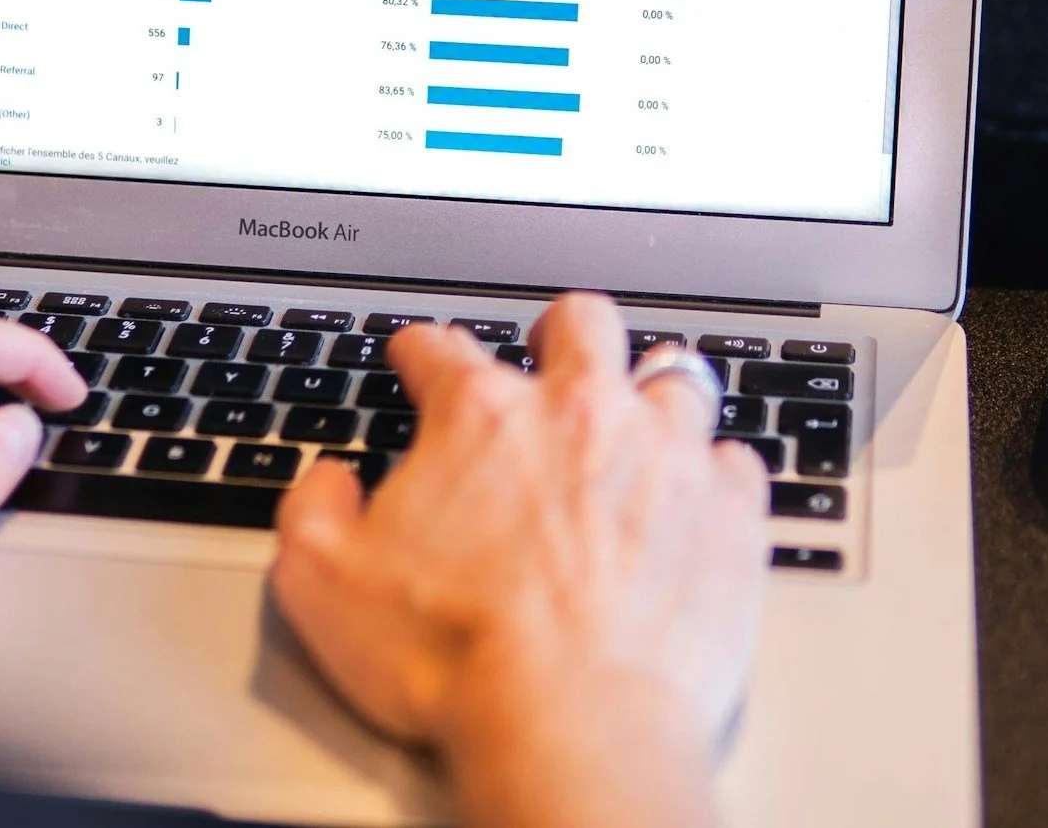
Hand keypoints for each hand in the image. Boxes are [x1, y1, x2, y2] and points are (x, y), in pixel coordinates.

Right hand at [270, 294, 768, 827]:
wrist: (571, 725)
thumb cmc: (454, 659)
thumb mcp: (321, 583)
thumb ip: (312, 509)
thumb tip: (330, 482)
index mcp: (480, 418)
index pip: (441, 347)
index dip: (419, 350)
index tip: (417, 359)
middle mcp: (580, 413)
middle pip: (580, 323)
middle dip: (559, 332)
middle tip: (549, 360)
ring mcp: (665, 455)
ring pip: (672, 377)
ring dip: (649, 395)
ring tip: (637, 425)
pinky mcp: (728, 512)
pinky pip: (736, 460)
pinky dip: (714, 474)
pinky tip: (696, 498)